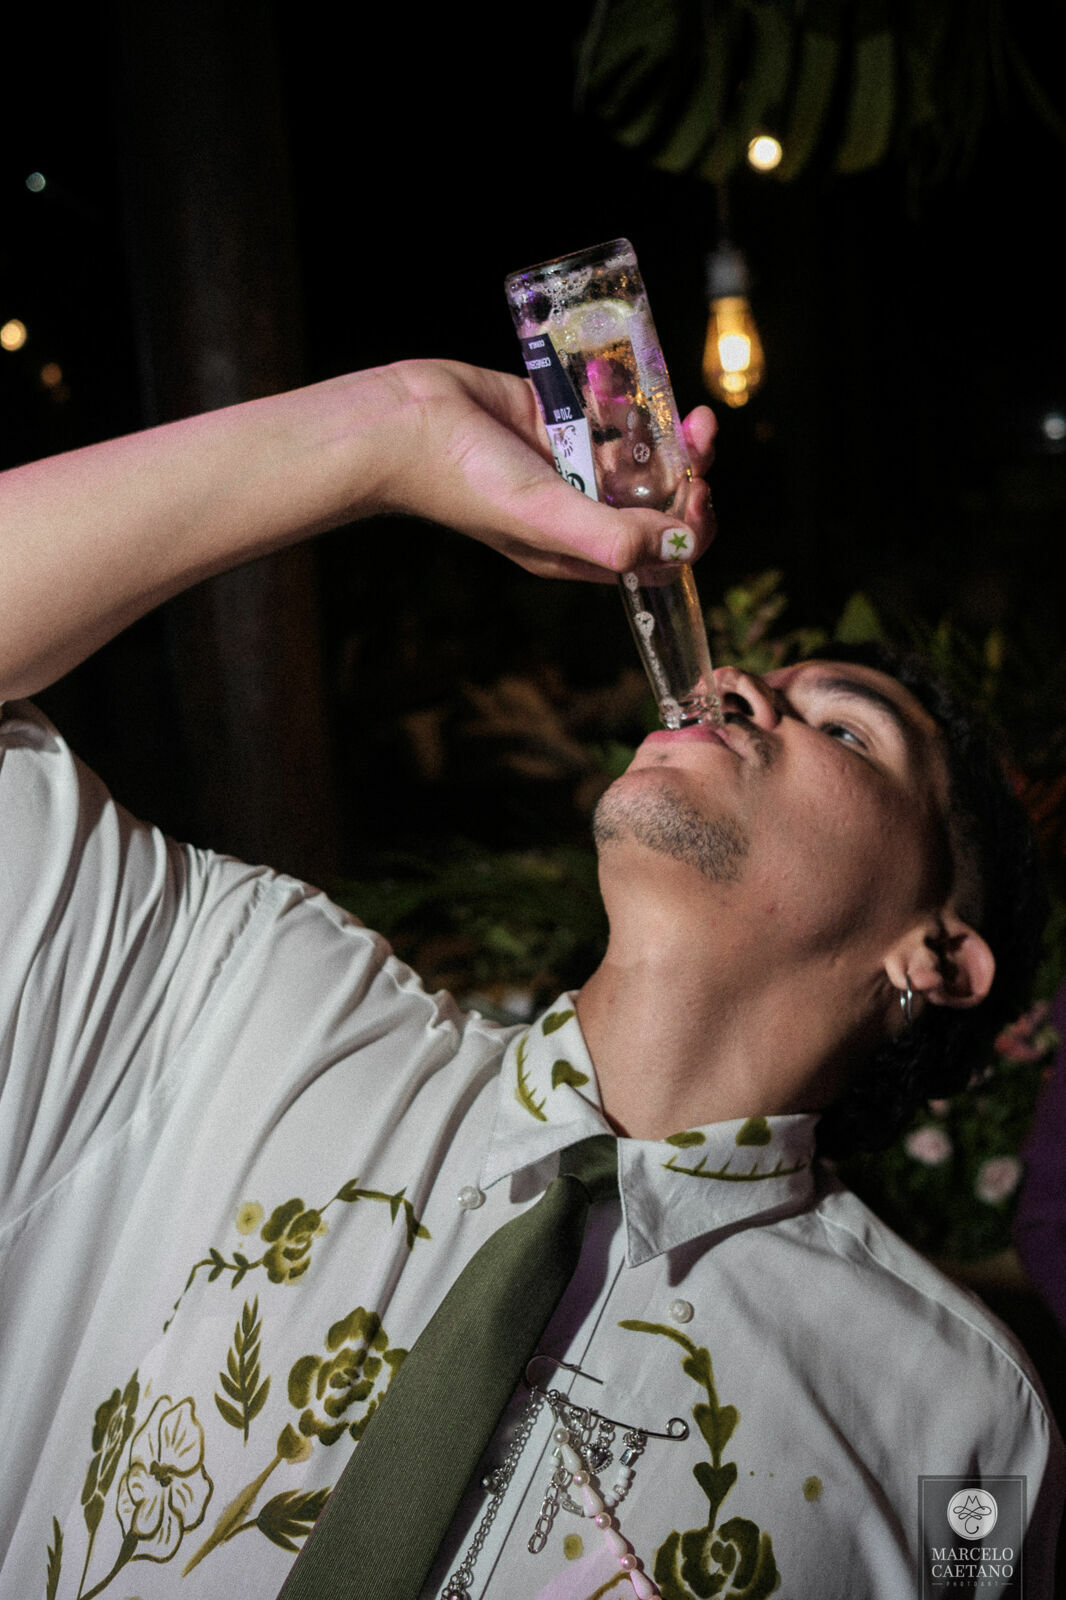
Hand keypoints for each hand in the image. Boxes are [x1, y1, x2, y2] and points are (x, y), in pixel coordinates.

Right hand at [378, 360, 715, 581]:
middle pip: (658, 500)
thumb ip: (613, 536)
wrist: (407, 421)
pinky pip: (607, 413)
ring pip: (639, 454)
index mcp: (580, 551)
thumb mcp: (545, 517)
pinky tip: (621, 381)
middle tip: (697, 430)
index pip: (659, 554)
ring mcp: (571, 466)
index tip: (698, 489)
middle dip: (688, 468)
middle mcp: (581, 512)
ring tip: (674, 403)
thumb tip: (680, 543)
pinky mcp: (558, 422)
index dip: (690, 527)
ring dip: (665, 430)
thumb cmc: (468, 480)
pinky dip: (622, 398)